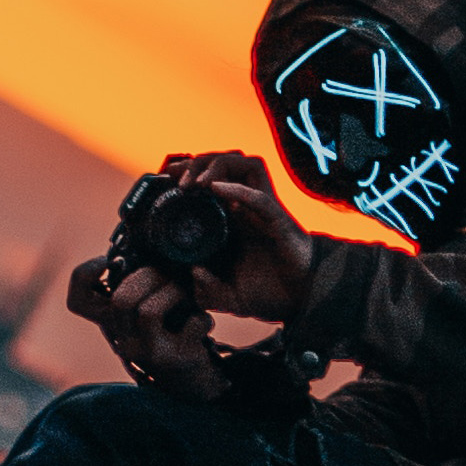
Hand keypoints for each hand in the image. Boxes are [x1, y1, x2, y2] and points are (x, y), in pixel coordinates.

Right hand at [67, 255, 223, 400]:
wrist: (192, 377)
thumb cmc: (170, 331)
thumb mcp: (148, 308)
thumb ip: (139, 284)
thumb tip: (141, 241)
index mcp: (112, 323)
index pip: (77, 301)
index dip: (86, 274)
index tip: (108, 260)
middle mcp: (124, 340)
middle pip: (120, 299)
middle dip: (148, 275)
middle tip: (167, 272)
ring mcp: (147, 352)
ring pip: (149, 311)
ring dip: (174, 292)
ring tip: (187, 292)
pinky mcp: (174, 359)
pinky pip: (189, 325)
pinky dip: (202, 318)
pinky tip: (203, 323)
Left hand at [167, 152, 314, 321]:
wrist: (302, 301)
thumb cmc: (268, 293)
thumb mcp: (226, 297)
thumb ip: (206, 290)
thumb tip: (193, 272)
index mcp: (231, 218)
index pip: (208, 178)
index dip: (187, 171)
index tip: (164, 179)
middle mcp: (245, 207)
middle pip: (222, 163)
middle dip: (196, 163)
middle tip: (175, 178)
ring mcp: (262, 211)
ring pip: (242, 165)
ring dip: (215, 166)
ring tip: (194, 183)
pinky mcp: (278, 220)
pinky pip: (260, 197)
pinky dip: (238, 189)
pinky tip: (217, 188)